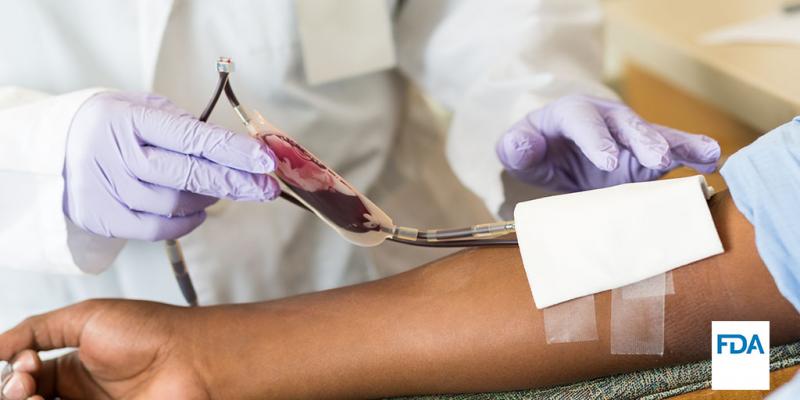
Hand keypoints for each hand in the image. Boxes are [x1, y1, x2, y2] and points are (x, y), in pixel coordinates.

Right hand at [0, 300, 211, 399]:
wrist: (191, 357)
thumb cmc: (150, 331)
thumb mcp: (86, 318)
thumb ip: (38, 329)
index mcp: (71, 366)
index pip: (22, 379)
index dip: (14, 375)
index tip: (28, 363)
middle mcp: (78, 394)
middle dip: (14, 392)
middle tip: (27, 383)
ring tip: (35, 396)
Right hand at [65, 92, 279, 240]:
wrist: (52, 150)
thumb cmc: (112, 126)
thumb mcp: (142, 108)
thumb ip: (184, 126)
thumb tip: (237, 151)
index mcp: (127, 118)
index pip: (191, 138)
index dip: (232, 151)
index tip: (265, 159)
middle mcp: (114, 154)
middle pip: (187, 176)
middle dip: (235, 182)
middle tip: (266, 187)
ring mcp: (106, 189)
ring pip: (175, 204)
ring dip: (209, 199)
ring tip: (218, 189)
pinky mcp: (103, 218)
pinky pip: (158, 229)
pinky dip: (186, 222)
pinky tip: (197, 211)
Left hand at [496, 95, 720, 191]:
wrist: (556, 150)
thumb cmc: (537, 147)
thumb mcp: (517, 148)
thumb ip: (515, 146)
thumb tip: (521, 145)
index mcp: (571, 113)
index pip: (582, 120)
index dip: (595, 139)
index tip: (607, 160)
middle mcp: (606, 119)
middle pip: (625, 124)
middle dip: (642, 140)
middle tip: (657, 158)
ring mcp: (629, 136)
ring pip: (656, 136)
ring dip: (678, 145)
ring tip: (704, 154)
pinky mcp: (645, 155)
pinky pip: (672, 152)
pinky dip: (692, 153)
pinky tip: (712, 161)